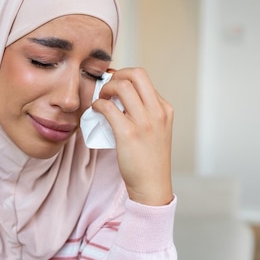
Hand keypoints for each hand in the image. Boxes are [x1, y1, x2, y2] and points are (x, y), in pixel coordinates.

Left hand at [91, 68, 173, 205]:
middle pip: (136, 74)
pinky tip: (95, 109)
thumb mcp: (157, 129)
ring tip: (101, 99)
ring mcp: (144, 122)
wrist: (152, 184)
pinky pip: (108, 107)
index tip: (113, 83)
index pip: (143, 78)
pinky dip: (98, 104)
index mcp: (164, 109)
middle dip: (117, 75)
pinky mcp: (129, 134)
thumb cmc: (149, 159)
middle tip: (107, 87)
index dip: (124, 76)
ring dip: (105, 88)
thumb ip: (145, 112)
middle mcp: (157, 112)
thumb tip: (122, 96)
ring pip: (122, 86)